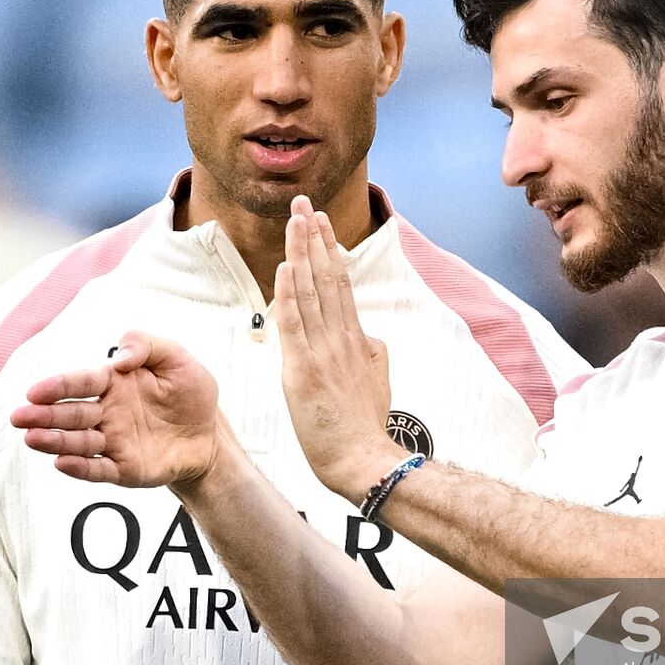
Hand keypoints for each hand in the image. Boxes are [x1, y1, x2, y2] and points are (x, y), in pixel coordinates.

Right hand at [10, 331, 237, 491]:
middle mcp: (107, 412)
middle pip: (71, 413)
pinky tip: (62, 463)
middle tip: (19, 417)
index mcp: (114, 383)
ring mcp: (113, 442)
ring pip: (78, 442)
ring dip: (54, 441)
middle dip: (44, 415)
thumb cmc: (191, 394)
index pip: (80, 382)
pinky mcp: (124, 469)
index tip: (34, 391)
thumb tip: (118, 357)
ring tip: (32, 438)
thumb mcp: (178, 359)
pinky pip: (98, 470)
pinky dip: (80, 467)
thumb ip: (146, 345)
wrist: (211, 434)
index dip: (57, 386)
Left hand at [275, 197, 406, 501]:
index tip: (321, 223)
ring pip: (311, 291)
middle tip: (304, 204)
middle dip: (314, 238)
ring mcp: (325, 351)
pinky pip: (296, 323)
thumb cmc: (365, 428)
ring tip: (295, 220)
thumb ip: (372, 354)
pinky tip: (286, 267)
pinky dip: (291, 294)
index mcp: (358, 339)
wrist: (364, 460)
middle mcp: (343, 337)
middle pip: (327, 277)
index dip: (329, 250)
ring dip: (302, 253)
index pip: (341, 284)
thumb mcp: (378, 382)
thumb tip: (370, 337)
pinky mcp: (305, 369)